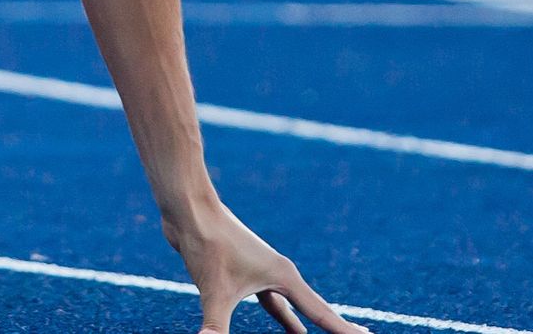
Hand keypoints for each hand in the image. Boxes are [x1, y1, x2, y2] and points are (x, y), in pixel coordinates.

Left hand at [169, 203, 370, 333]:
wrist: (188, 210)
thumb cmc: (206, 244)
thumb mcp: (214, 291)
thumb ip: (217, 325)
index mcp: (284, 277)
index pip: (322, 314)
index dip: (345, 331)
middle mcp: (278, 274)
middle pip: (313, 310)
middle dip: (333, 327)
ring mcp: (261, 272)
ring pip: (289, 307)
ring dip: (300, 325)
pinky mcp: (242, 272)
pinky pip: (268, 301)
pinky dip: (279, 316)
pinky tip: (284, 324)